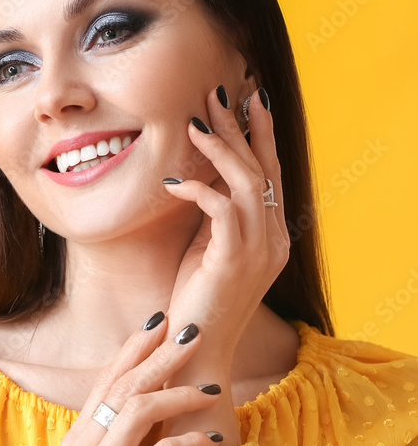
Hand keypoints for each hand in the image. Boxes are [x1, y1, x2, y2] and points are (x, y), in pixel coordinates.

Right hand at [60, 315, 222, 445]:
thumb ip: (125, 435)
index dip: (132, 349)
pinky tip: (212, 440)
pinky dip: (189, 440)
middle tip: (192, 332)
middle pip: (123, 386)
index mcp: (76, 439)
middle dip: (160, 356)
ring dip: (179, 394)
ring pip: (138, 409)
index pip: (105, 381)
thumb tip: (155, 391)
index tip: (160, 324)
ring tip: (211, 390)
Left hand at [162, 85, 290, 379]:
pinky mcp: (234, 261)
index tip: (247, 102)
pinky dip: (198, 189)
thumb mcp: (208, 248)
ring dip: (220, 148)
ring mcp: (258, 251)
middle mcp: (274, 240)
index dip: (259, 135)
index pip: (270, 174)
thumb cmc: (196, 301)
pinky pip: (221, 209)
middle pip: (262, 169)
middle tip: (219, 93)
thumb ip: (215, 216)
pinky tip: (172, 181)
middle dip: (241, 127)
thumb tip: (202, 177)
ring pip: (247, 182)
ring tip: (193, 123)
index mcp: (272, 236)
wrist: (195, 351)